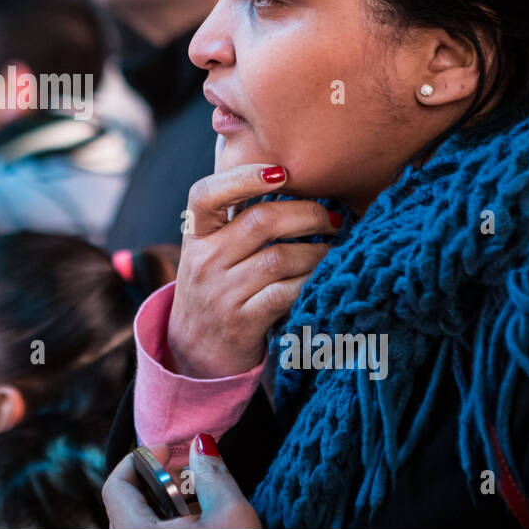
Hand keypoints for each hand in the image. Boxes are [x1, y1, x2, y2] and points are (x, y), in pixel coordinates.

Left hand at [103, 436, 261, 528]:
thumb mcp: (231, 516)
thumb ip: (213, 474)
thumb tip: (201, 443)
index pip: (116, 484)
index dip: (143, 458)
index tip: (170, 449)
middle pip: (130, 501)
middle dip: (163, 480)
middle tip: (192, 473)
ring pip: (143, 521)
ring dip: (171, 504)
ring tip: (204, 500)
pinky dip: (173, 524)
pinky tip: (204, 522)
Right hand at [170, 161, 338, 377]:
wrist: (195, 355)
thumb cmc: (217, 289)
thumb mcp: (211, 251)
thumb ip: (236, 217)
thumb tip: (287, 174)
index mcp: (196, 236)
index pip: (205, 194)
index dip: (243, 176)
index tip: (281, 173)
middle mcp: (204, 261)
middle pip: (261, 221)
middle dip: (307, 213)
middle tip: (332, 217)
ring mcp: (221, 293)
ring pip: (280, 257)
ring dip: (318, 250)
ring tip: (334, 249)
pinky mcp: (242, 322)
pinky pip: (287, 292)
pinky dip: (312, 280)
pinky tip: (325, 276)